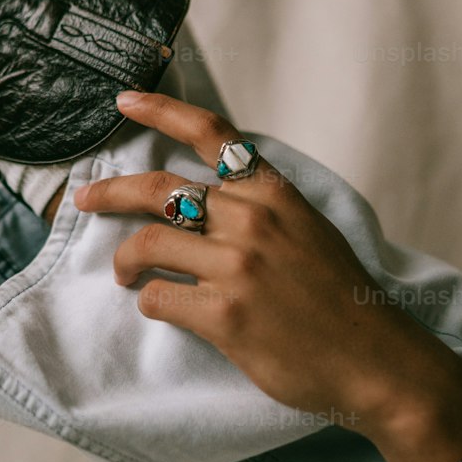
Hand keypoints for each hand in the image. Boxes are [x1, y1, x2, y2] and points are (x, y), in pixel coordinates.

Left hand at [73, 89, 461, 443]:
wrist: (376, 360)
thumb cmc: (341, 299)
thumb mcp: (309, 229)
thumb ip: (262, 207)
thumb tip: (207, 199)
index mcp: (273, 193)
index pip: (210, 133)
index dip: (160, 110)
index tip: (124, 101)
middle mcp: (252, 220)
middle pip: (158, 189)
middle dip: (109, 191)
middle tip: (84, 199)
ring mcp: (236, 266)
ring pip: (147, 245)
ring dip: (126, 261)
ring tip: (126, 273)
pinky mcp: (224, 314)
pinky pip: (158, 298)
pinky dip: (151, 302)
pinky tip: (163, 307)